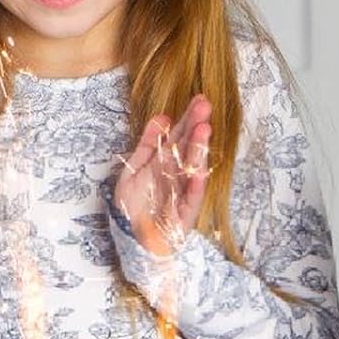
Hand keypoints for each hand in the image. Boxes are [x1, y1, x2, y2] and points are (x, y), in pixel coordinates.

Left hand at [114, 95, 210, 255]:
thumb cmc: (133, 206)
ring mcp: (183, 192)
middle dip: (196, 127)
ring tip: (203, 130)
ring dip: (198, 150)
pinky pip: (191, 197)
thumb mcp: (133, 169)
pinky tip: (198, 170)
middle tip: (205, 105)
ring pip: (192, 168)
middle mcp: (177, 174)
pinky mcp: (185, 213)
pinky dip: (195, 184)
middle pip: (188, 147)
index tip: (199, 99)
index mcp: (165, 162)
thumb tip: (161, 117)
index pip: (179, 136)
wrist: (133, 239)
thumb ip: (147, 145)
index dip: (188, 119)